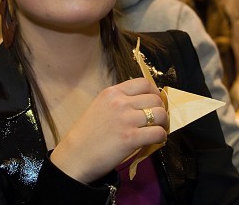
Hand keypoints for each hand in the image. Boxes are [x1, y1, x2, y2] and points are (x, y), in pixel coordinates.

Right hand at [50, 78, 167, 182]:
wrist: (74, 156)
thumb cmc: (86, 135)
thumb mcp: (100, 107)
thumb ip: (119, 102)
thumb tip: (143, 103)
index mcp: (112, 93)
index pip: (144, 83)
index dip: (154, 93)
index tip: (154, 102)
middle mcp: (120, 102)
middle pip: (155, 99)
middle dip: (161, 109)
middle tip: (158, 120)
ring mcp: (126, 119)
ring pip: (160, 114)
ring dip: (163, 123)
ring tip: (158, 130)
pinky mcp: (131, 138)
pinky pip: (158, 133)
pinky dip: (161, 137)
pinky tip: (155, 140)